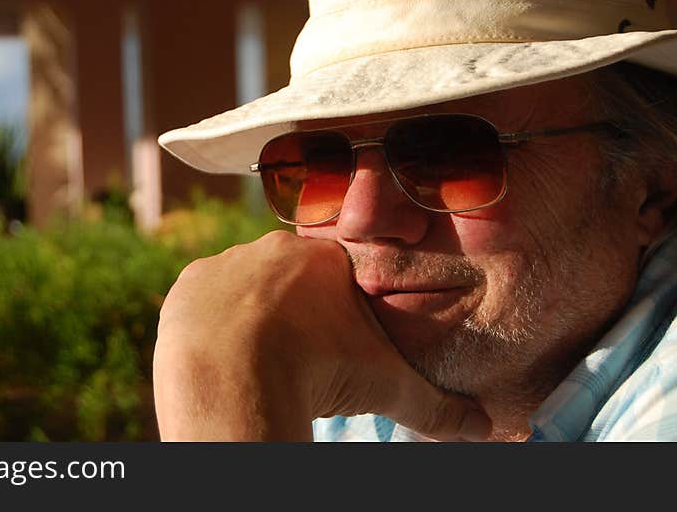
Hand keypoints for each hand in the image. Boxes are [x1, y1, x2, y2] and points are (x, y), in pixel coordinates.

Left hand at [153, 230, 490, 440]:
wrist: (236, 375)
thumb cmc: (318, 371)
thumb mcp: (384, 385)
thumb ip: (436, 404)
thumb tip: (490, 428)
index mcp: (324, 259)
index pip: (339, 274)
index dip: (338, 310)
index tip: (333, 340)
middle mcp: (272, 248)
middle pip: (289, 276)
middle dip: (295, 311)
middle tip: (297, 353)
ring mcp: (225, 264)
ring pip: (243, 286)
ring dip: (250, 316)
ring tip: (258, 358)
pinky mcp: (186, 286)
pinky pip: (202, 299)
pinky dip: (212, 324)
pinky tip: (222, 352)